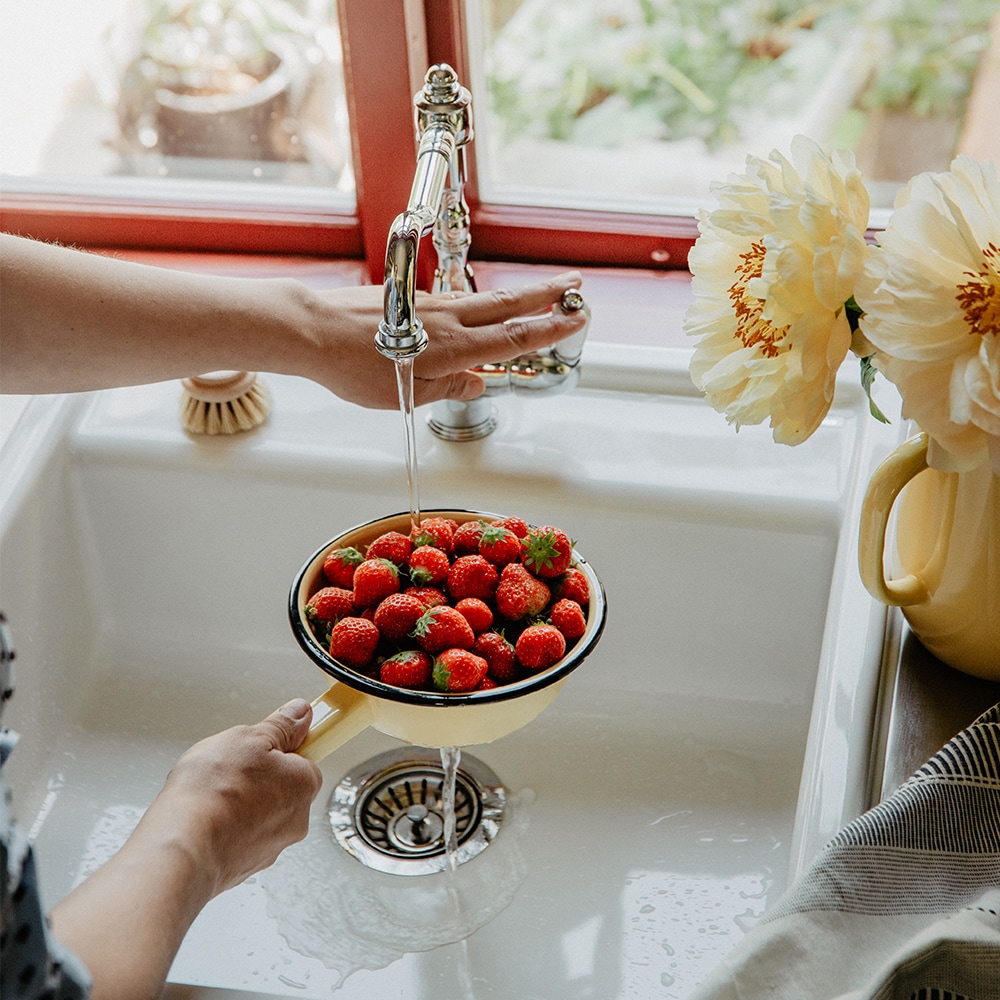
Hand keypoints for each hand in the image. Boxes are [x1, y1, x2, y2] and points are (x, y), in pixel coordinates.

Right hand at [152, 698, 322, 895]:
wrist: (182, 849)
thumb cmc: (214, 794)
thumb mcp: (248, 738)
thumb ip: (279, 725)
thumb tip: (298, 715)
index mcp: (304, 784)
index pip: (304, 757)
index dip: (279, 746)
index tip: (262, 743)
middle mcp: (295, 820)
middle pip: (279, 785)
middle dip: (255, 774)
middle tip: (229, 767)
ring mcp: (269, 847)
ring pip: (256, 811)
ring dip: (237, 801)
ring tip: (210, 794)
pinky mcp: (243, 867)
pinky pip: (236, 835)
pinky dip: (222, 825)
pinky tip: (202, 817)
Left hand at [292, 270, 586, 408]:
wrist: (313, 329)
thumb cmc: (354, 366)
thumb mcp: (408, 393)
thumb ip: (448, 389)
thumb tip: (475, 385)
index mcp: (453, 346)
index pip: (512, 337)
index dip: (548, 329)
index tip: (576, 318)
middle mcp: (447, 318)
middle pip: (507, 305)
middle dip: (546, 295)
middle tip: (576, 285)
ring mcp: (429, 304)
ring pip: (484, 299)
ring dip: (518, 295)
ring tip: (542, 292)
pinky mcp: (411, 298)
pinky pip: (456, 301)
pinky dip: (480, 303)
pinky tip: (479, 308)